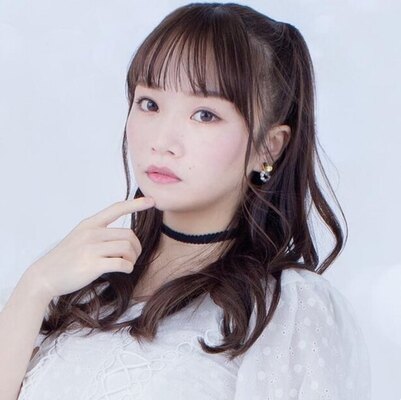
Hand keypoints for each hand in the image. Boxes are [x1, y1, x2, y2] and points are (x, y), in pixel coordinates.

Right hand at [24, 197, 154, 299]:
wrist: (44, 276)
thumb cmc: (65, 258)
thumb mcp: (79, 237)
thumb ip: (99, 233)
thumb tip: (125, 237)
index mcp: (89, 224)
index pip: (116, 209)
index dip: (135, 204)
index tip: (151, 201)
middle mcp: (91, 233)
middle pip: (128, 234)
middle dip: (136, 246)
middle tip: (133, 256)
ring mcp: (91, 249)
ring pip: (127, 248)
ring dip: (133, 258)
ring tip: (127, 263)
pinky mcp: (92, 265)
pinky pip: (122, 263)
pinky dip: (128, 267)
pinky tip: (124, 269)